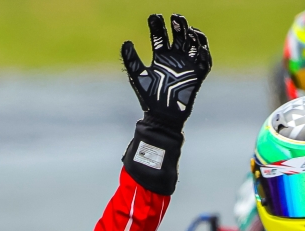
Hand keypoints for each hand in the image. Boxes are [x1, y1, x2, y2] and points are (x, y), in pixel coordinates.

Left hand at [122, 14, 211, 130]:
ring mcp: (187, 64)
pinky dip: (202, 48)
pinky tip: (197, 40)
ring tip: (186, 27)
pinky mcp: (198, 72)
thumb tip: (125, 42)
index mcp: (161, 57)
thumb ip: (132, 60)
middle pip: (179, 36)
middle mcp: (175, 58)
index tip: (154, 16)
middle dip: (178, 25)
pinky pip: (204, 57)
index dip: (158, 26)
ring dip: (191, 33)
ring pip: (192, 43)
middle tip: (174, 17)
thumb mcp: (138, 76)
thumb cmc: (149, 97)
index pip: (160, 37)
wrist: (162, 115)